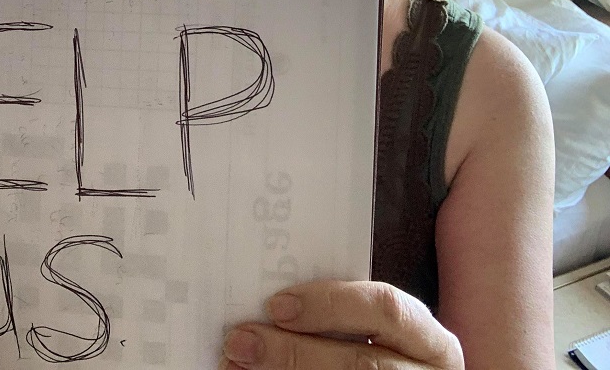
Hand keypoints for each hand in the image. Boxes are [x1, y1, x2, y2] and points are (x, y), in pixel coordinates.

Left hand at [220, 280, 463, 368]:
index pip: (386, 308)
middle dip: (293, 351)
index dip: (331, 304)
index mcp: (430, 342)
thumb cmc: (377, 353)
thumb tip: (266, 302)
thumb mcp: (374, 332)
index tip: (276, 305)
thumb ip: (337, 316)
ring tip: (236, 364)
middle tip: (240, 340)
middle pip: (360, 362)